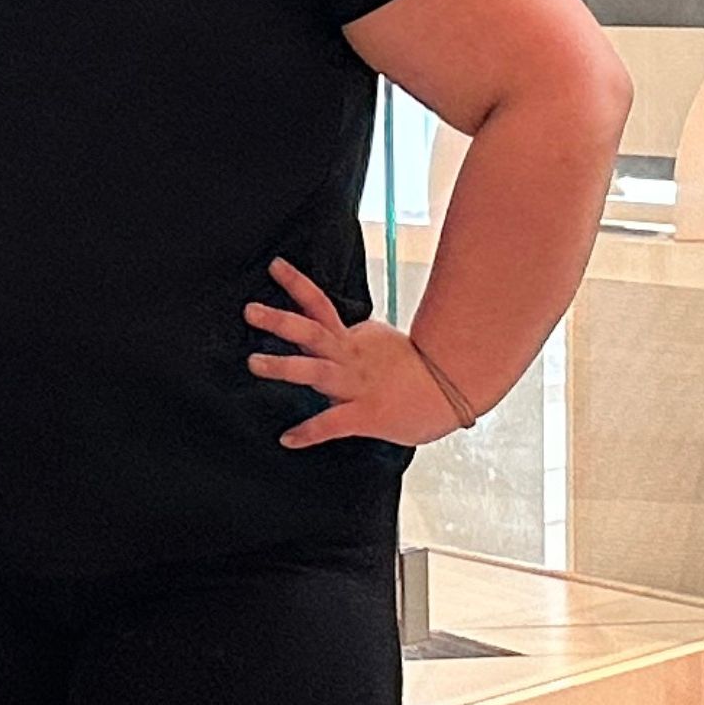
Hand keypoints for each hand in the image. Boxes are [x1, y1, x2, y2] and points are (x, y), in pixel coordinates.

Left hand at [246, 258, 467, 448]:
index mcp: (353, 340)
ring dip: (284, 366)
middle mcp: (350, 358)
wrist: (453, 391)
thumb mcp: (381, 345)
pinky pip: (332, 423)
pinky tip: (288, 438)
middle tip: (250, 310)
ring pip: (315, 370)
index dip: (297, 284)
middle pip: (312, 330)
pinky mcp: (366, 414)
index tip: (275, 266)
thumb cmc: (417, 372)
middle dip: (280, 320)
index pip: (320, 305)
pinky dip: (309, 432)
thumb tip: (338, 333)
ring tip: (254, 362)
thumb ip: (354, 341)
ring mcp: (356, 385)